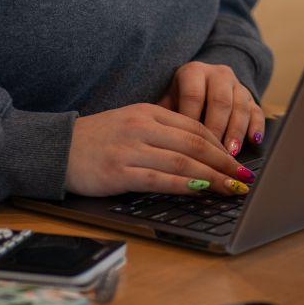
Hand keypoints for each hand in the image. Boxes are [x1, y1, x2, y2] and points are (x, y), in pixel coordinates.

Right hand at [64, 103, 253, 197]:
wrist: (59, 148)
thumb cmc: (98, 139)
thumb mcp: (131, 124)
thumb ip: (160, 132)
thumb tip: (198, 151)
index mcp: (147, 112)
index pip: (194, 127)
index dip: (221, 146)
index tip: (238, 162)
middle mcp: (142, 127)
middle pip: (195, 144)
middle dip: (225, 164)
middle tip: (244, 179)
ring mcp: (131, 149)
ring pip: (183, 162)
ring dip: (213, 178)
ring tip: (231, 190)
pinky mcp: (120, 171)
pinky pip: (160, 179)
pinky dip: (185, 186)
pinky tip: (201, 192)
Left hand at [158, 62, 264, 156]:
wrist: (201, 84)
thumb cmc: (179, 100)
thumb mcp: (168, 102)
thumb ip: (165, 117)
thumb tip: (159, 143)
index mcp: (193, 72)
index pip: (193, 95)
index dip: (192, 119)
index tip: (188, 142)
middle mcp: (217, 74)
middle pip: (220, 101)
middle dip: (217, 128)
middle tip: (213, 152)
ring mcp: (237, 85)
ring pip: (240, 106)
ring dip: (236, 132)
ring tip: (231, 154)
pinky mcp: (251, 98)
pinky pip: (257, 111)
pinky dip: (256, 127)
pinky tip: (254, 142)